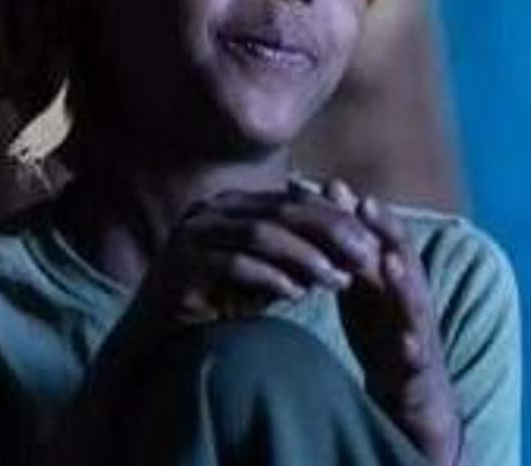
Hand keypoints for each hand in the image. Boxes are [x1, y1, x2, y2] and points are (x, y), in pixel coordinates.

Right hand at [135, 185, 382, 328]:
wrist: (159, 329)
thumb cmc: (218, 299)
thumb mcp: (265, 273)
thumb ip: (299, 257)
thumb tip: (353, 251)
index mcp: (233, 204)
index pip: (292, 200)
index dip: (335, 219)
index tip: (372, 244)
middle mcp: (211, 211)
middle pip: (280, 212)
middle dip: (328, 233)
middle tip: (363, 257)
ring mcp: (193, 234)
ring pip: (259, 234)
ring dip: (303, 257)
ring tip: (334, 280)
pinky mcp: (182, 264)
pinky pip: (233, 265)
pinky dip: (268, 278)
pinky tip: (295, 296)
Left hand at [328, 181, 462, 465]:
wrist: (406, 385)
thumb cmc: (379, 322)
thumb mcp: (362, 278)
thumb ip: (349, 240)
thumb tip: (331, 187)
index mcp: (393, 271)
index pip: (381, 232)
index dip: (361, 208)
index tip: (334, 185)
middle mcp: (409, 292)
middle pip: (402, 254)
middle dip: (387, 230)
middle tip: (366, 206)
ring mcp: (416, 326)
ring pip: (414, 299)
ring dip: (404, 280)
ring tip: (391, 263)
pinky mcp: (417, 362)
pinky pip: (417, 353)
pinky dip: (412, 346)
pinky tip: (404, 341)